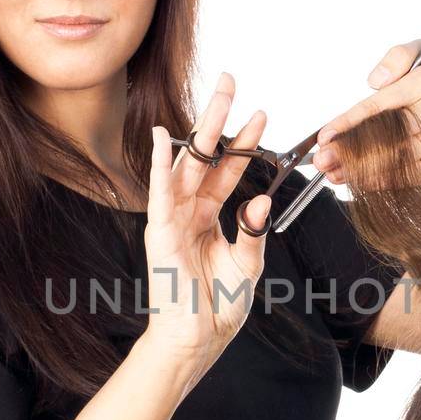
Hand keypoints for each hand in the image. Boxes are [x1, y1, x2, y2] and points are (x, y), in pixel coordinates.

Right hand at [141, 71, 272, 381]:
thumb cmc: (219, 306)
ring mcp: (172, 219)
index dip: (244, 143)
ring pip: (187, 164)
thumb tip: (262, 199)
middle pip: (205, 155)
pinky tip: (160, 139)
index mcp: (209, 217)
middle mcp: (189, 211)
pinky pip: (159, 193)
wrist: (197, 340)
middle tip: (230, 79)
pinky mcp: (160, 233)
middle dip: (218, 116)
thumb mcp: (248, 264)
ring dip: (200, 128)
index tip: (262, 114)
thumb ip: (254, 230)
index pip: (228, 170)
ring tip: (218, 96)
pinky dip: (158, 166)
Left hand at [310, 39, 420, 186]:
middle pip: (386, 137)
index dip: (349, 122)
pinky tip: (364, 182)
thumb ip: (398, 56)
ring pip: (398, 159)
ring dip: (362, 171)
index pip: (381, 105)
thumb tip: (372, 81)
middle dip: (349, 152)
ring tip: (335, 175)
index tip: (325, 136)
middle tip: (322, 162)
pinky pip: (416, 175)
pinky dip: (387, 180)